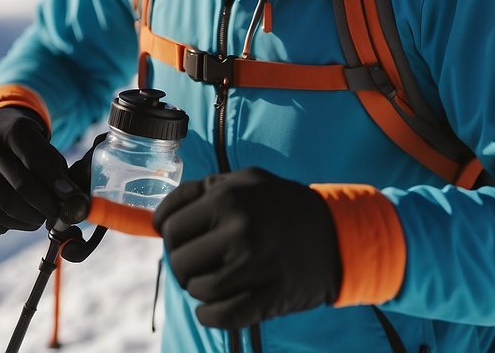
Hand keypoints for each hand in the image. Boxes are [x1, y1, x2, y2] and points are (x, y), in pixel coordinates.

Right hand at [0, 107, 73, 236]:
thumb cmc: (23, 145)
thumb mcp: (42, 143)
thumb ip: (57, 169)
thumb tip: (72, 201)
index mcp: (9, 132)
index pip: (36, 163)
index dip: (56, 184)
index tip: (71, 199)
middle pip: (20, 191)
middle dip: (44, 208)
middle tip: (56, 214)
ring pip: (5, 212)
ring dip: (29, 222)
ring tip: (39, 217)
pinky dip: (10, 226)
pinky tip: (17, 216)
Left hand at [152, 167, 341, 328]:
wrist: (337, 234)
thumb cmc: (281, 204)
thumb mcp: (244, 180)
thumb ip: (200, 192)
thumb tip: (157, 219)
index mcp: (227, 197)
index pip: (169, 225)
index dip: (169, 234)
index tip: (180, 238)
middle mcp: (239, 229)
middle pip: (179, 260)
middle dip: (184, 264)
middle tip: (200, 261)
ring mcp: (254, 265)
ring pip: (197, 289)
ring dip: (200, 287)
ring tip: (216, 277)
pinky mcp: (269, 296)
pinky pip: (219, 315)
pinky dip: (209, 314)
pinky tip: (214, 305)